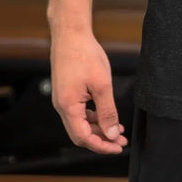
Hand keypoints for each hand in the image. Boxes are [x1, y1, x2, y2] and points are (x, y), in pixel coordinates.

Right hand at [50, 28, 127, 153]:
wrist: (70, 33)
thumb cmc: (85, 55)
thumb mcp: (102, 84)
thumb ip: (107, 111)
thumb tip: (111, 134)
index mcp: (68, 107)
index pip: (84, 138)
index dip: (101, 146)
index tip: (118, 147)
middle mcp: (61, 106)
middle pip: (81, 133)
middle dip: (101, 139)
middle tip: (120, 140)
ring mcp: (62, 99)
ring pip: (80, 123)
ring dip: (98, 128)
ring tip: (118, 128)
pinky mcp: (66, 92)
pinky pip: (79, 112)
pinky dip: (93, 116)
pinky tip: (106, 115)